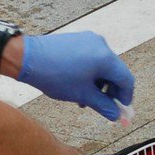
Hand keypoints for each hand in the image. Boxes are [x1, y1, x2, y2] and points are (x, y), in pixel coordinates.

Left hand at [16, 32, 133, 119]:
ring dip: (99, 84)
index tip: (121, 109)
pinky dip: (90, 73)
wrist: (28, 58)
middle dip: (110, 91)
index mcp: (106, 58)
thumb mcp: (82, 95)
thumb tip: (115, 115)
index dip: (126, 97)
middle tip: (104, 107)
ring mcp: (89, 40)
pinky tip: (78, 86)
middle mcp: (101, 45)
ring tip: (85, 99)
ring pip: (102, 66)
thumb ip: (103, 105)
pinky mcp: (78, 39)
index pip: (126, 79)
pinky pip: (91, 58)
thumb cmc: (55, 75)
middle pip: (115, 72)